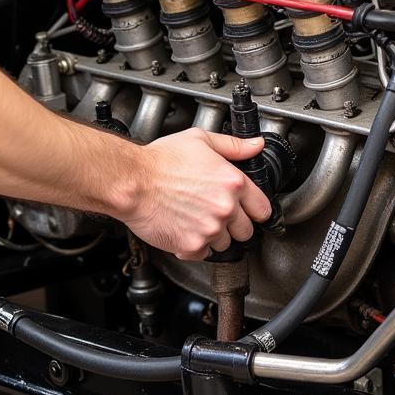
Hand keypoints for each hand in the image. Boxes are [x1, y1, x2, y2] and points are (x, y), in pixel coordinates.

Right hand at [120, 128, 271, 259]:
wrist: (131, 181)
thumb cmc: (160, 160)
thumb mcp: (199, 140)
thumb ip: (233, 145)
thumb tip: (256, 145)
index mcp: (233, 182)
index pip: (263, 209)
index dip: (254, 209)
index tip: (246, 210)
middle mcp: (225, 208)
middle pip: (246, 231)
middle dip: (233, 224)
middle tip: (213, 212)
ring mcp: (210, 229)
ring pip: (225, 245)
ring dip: (213, 235)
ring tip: (194, 218)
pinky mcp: (193, 246)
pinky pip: (204, 255)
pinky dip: (195, 246)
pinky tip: (183, 227)